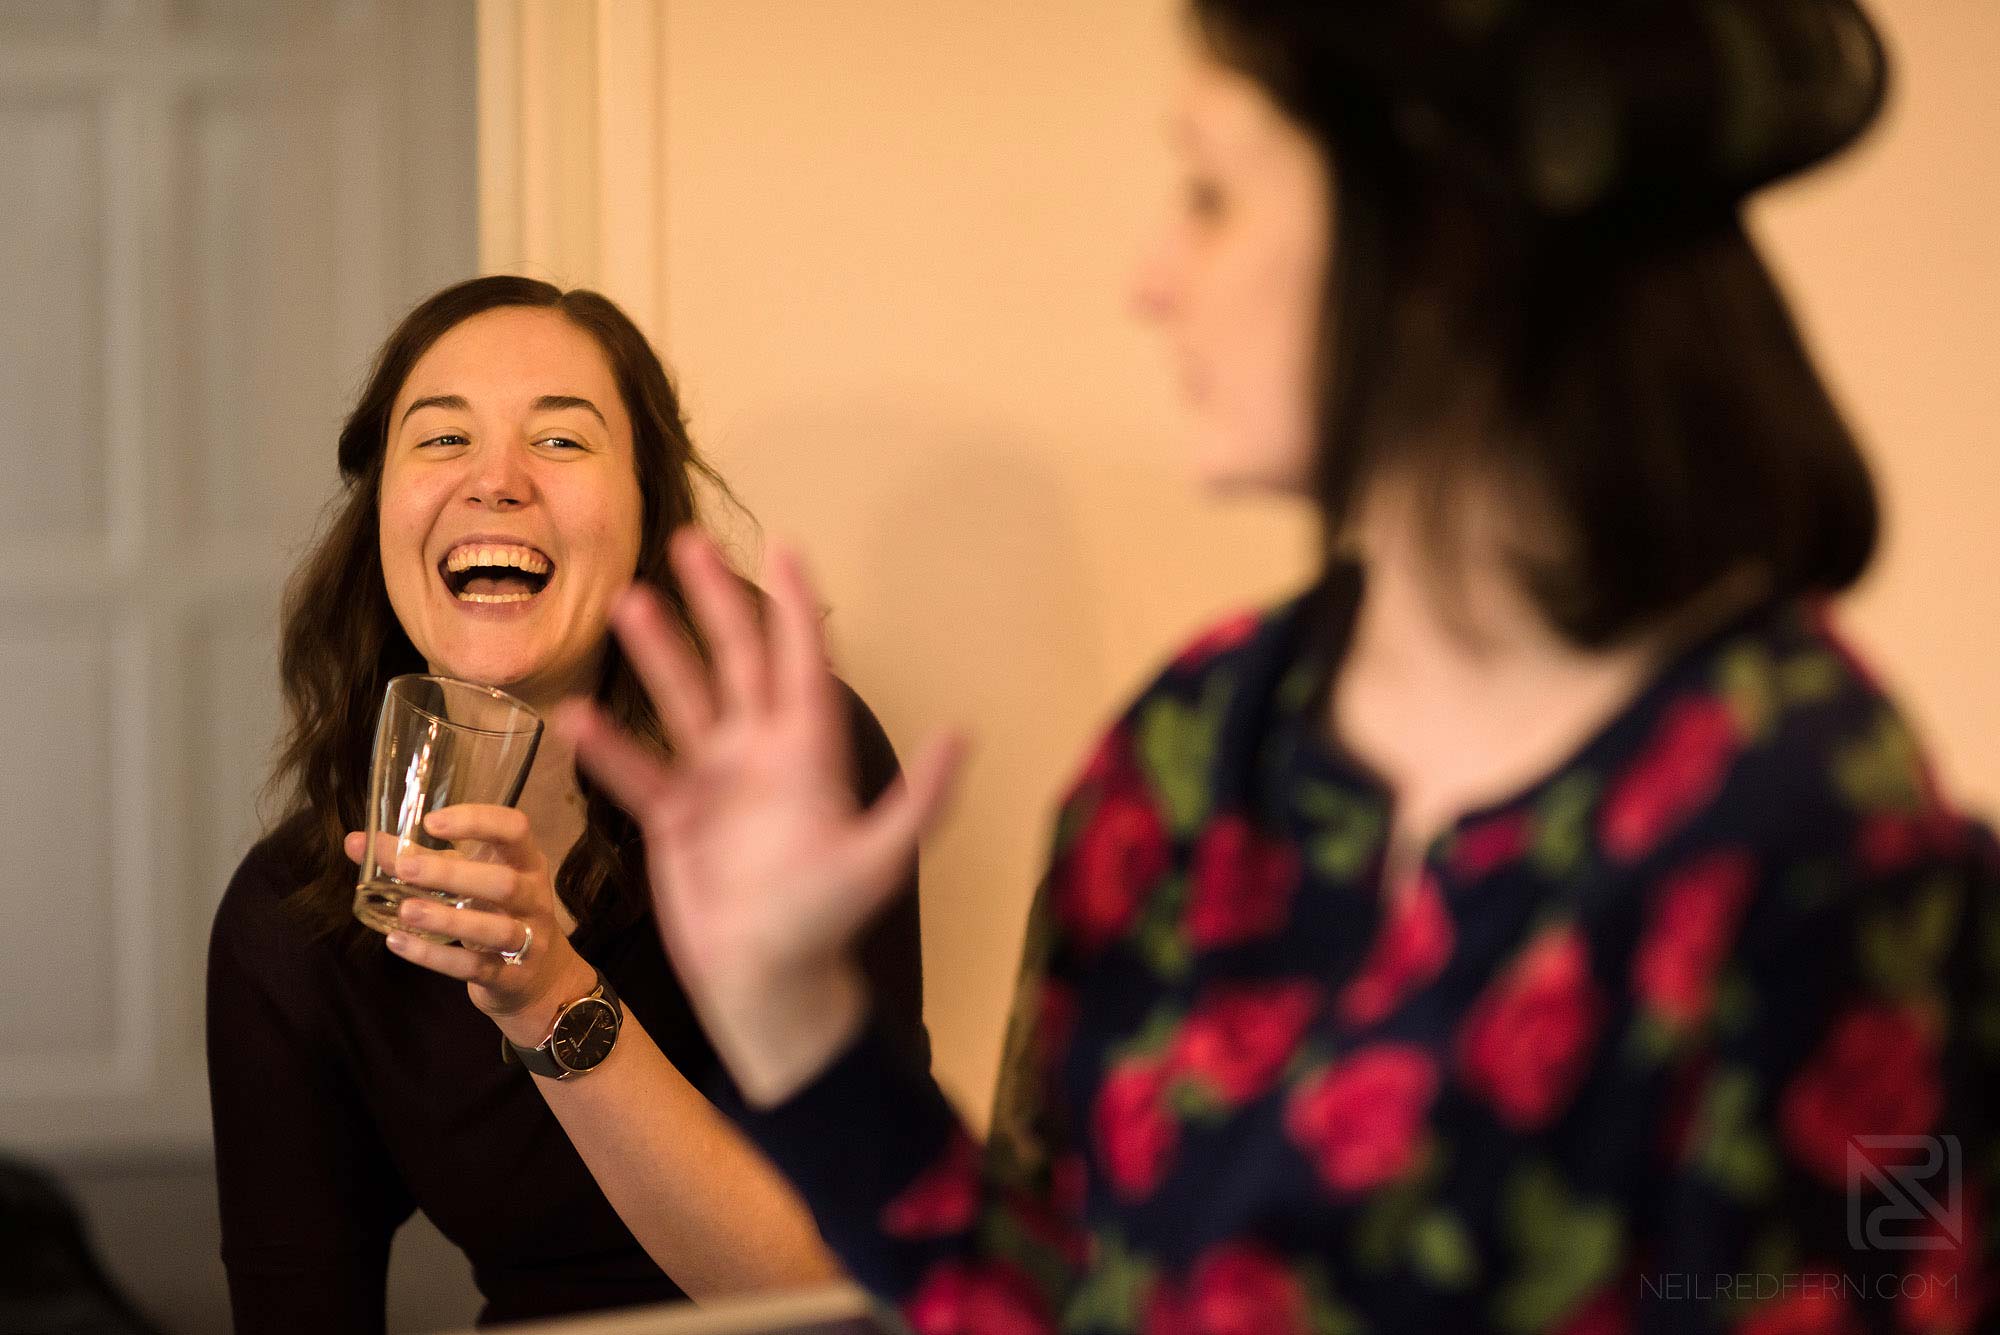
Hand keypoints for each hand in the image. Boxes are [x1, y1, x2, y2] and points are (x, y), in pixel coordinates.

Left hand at [342, 807, 595, 1047]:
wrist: (533, 975)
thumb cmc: (494, 910)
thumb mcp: (466, 878)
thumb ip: (418, 859)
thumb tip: (355, 841)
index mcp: (525, 861)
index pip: (514, 829)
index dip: (477, 822)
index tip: (431, 823)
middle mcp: (533, 897)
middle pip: (504, 882)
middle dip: (454, 875)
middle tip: (406, 870)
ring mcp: (528, 939)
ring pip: (495, 929)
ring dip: (447, 919)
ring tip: (405, 911)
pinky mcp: (510, 975)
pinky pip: (473, 966)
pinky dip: (435, 957)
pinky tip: (398, 943)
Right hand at [559, 530, 963, 1103]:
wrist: (771, 984)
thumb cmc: (826, 923)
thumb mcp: (879, 860)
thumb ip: (919, 800)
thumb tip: (962, 734)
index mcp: (810, 754)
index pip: (802, 662)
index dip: (794, 607)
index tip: (783, 547)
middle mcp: (761, 754)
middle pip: (737, 662)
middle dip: (716, 603)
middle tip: (688, 541)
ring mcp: (715, 783)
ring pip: (684, 702)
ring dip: (660, 655)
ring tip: (631, 602)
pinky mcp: (674, 819)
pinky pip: (638, 773)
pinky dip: (611, 747)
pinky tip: (578, 714)